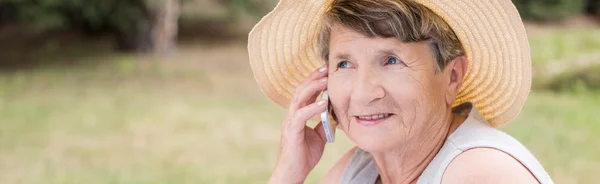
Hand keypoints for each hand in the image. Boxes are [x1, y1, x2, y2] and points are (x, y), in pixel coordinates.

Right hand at [268, 65, 330, 183]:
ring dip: (313, 88)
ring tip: (325, 80)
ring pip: (299, 98)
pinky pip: (301, 116)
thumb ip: (324, 124)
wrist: (293, 172)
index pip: (305, 92)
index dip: (315, 80)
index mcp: (298, 114)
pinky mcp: (292, 131)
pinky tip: (323, 103)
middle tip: (326, 67)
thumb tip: (336, 115)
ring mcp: (290, 122)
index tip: (327, 70)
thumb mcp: (319, 137)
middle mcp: (292, 115)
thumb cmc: (303, 155)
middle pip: (301, 89)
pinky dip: (312, 108)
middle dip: (314, 77)